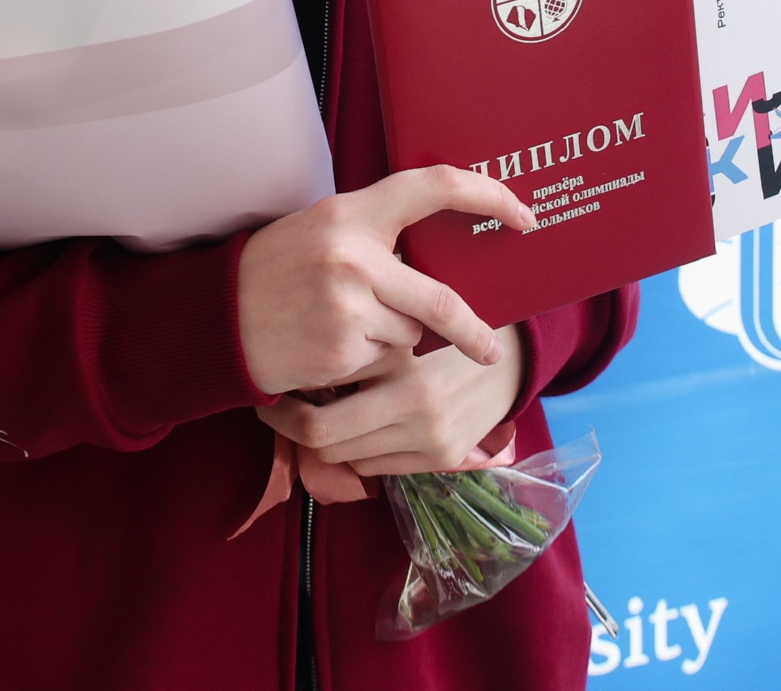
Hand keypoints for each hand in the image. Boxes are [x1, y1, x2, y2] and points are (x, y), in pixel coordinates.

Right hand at [236, 165, 533, 396]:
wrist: (217, 318)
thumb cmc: (274, 269)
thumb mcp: (321, 229)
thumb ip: (374, 235)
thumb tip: (437, 259)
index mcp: (351, 213)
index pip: (432, 187)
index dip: (486, 195)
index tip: (522, 214)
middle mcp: (353, 256)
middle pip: (439, 299)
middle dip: (471, 330)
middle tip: (491, 350)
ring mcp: (347, 306)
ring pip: (408, 334)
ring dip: (391, 338)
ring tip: (341, 325)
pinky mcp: (339, 351)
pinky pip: (380, 361)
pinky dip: (366, 361)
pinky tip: (327, 347)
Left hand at [258, 336, 527, 478]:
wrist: (508, 351)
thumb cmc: (440, 321)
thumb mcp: (398, 314)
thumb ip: (355, 333)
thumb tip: (293, 356)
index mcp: (401, 359)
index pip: (321, 394)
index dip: (286, 395)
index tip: (271, 383)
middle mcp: (415, 404)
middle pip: (323, 436)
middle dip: (290, 426)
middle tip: (273, 408)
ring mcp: (430, 437)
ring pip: (345, 456)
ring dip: (326, 439)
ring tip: (316, 411)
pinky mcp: (441, 458)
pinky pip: (375, 467)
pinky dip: (358, 450)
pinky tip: (357, 424)